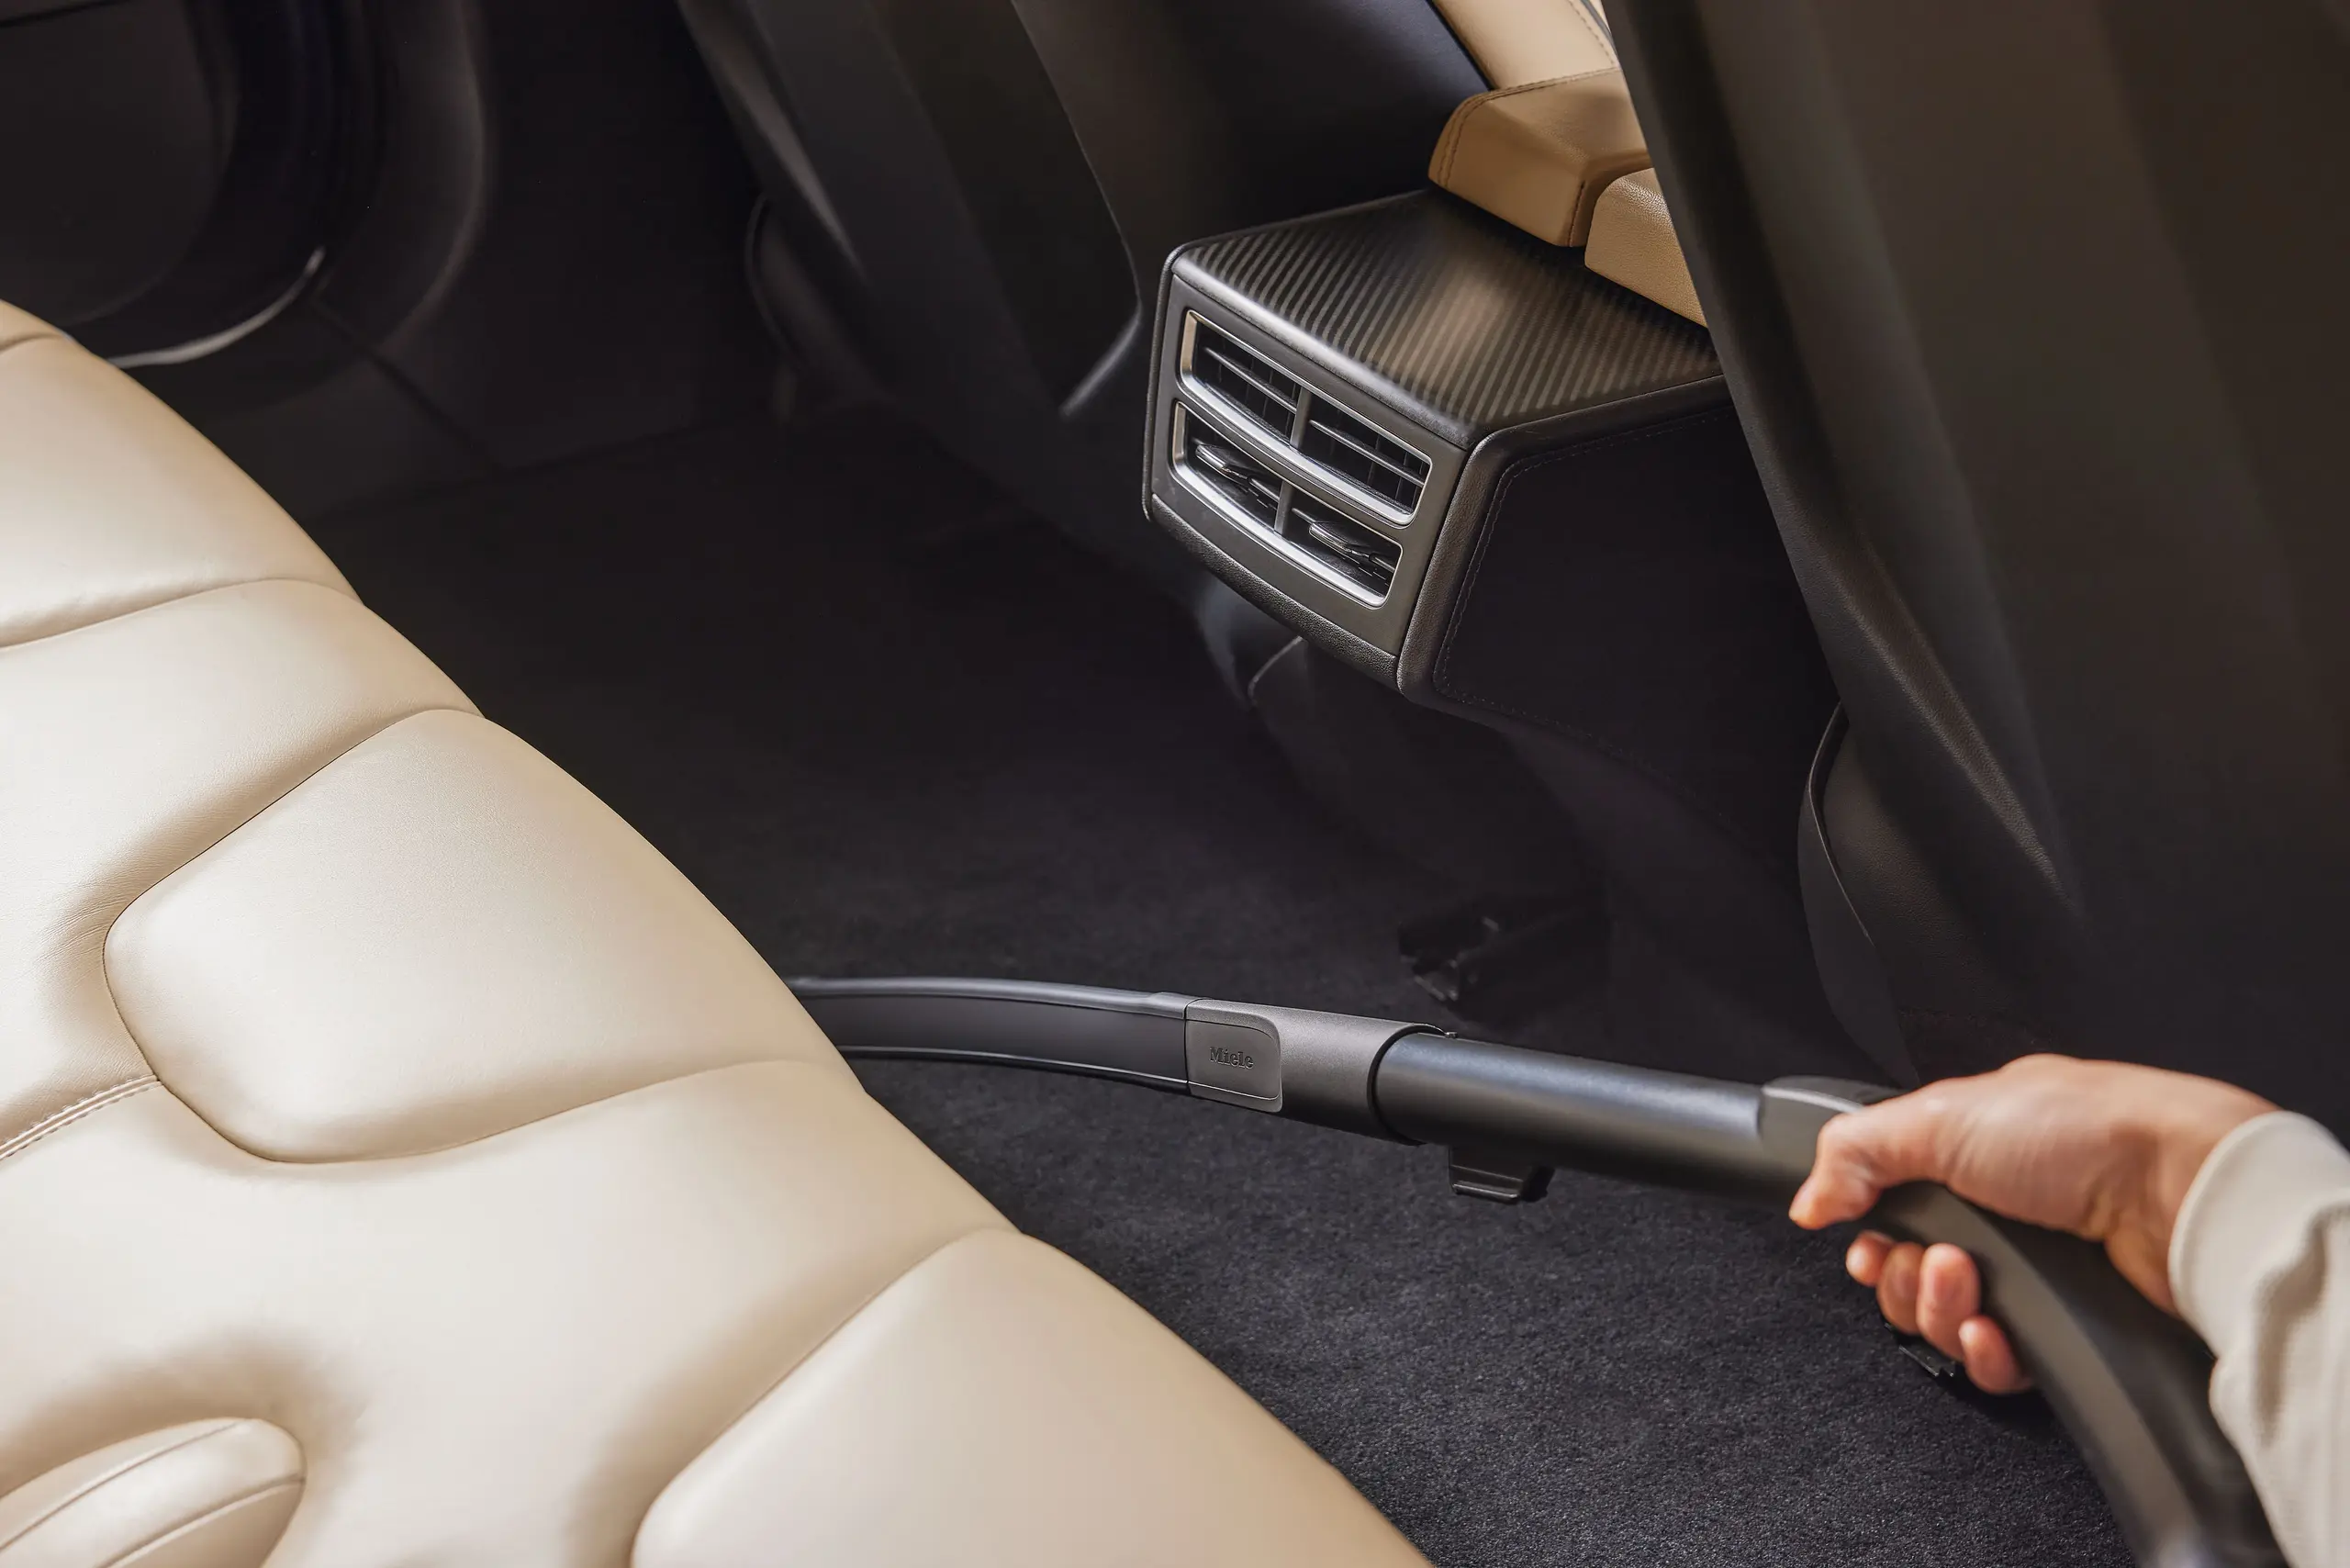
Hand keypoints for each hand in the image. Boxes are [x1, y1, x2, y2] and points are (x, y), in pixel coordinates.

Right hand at [1788, 1055, 2271, 1392]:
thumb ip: (1854, 1150)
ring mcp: (2034, 1270)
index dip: (1871, 1236)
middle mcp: (2000, 1212)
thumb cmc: (2084, 1132)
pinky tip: (1995, 1331)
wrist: (2181, 1195)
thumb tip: (1806, 1198)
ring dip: (1942, 1311)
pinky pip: (1998, 1362)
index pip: (1891, 1208)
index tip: (1869, 1246)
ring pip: (1947, 1321)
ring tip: (1972, 1283)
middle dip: (1906, 1278)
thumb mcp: (1941, 1115)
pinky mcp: (2065, 1323)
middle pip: (1911, 1273)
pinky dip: (1986, 1353)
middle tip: (1936, 1259)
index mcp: (1970, 1152)